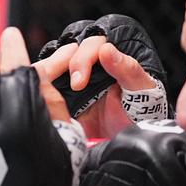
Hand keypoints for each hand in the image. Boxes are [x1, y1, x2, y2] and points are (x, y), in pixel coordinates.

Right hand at [35, 15, 167, 137]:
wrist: (129, 141)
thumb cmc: (142, 113)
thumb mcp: (141, 91)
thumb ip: (128, 68)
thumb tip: (106, 49)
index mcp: (112, 56)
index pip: (91, 44)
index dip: (82, 59)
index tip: (80, 82)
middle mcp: (92, 63)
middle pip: (69, 50)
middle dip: (64, 65)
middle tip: (73, 88)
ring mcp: (75, 78)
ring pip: (55, 63)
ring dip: (49, 72)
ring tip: (52, 90)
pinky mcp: (64, 94)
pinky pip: (49, 83)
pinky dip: (44, 85)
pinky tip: (47, 96)